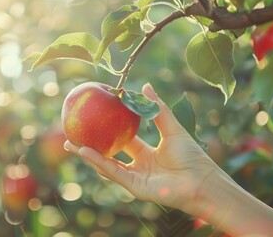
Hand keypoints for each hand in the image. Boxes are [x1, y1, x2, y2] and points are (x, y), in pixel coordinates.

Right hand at [64, 83, 217, 211]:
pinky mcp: (134, 186)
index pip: (124, 140)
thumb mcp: (171, 128)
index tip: (97, 118)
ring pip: (106, 165)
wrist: (202, 180)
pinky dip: (98, 162)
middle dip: (92, 145)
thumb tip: (146, 85)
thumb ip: (157, 109)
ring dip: (88, 155)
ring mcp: (135, 177)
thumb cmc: (191, 156)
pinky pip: (113, 172)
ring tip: (70, 143)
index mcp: (147, 153)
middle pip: (110, 154)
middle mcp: (138, 165)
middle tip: (76, 133)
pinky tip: (85, 151)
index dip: (110, 130)